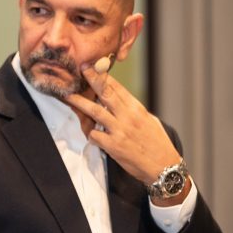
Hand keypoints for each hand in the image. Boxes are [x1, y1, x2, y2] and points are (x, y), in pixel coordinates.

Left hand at [63, 63, 182, 188]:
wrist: (164, 166)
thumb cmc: (157, 143)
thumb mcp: (148, 121)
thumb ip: (132, 111)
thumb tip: (119, 102)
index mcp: (137, 109)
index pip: (118, 88)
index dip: (104, 76)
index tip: (94, 65)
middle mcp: (128, 117)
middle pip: (106, 93)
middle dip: (92, 79)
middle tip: (81, 69)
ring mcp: (119, 130)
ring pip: (95, 112)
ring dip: (80, 103)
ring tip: (68, 96)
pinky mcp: (113, 145)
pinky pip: (94, 135)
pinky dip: (90, 134)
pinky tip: (92, 135)